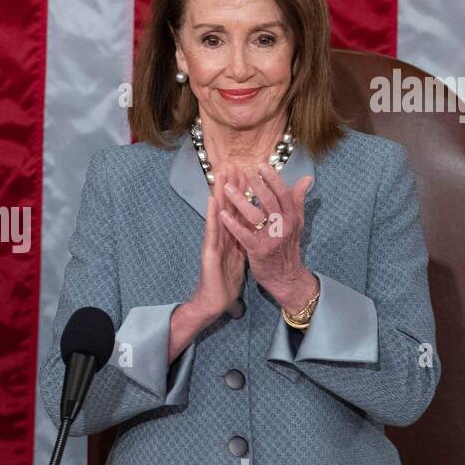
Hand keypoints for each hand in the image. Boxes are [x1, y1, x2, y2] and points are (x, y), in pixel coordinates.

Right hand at [168, 167, 246, 361]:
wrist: (214, 302)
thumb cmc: (226, 281)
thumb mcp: (242, 257)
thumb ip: (247, 240)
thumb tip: (256, 229)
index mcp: (231, 236)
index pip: (238, 210)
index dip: (243, 191)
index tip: (248, 171)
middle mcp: (221, 235)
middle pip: (227, 206)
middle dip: (230, 184)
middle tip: (232, 162)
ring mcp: (213, 242)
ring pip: (218, 212)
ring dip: (219, 191)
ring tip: (221, 172)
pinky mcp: (209, 252)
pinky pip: (212, 231)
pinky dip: (213, 214)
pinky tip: (212, 200)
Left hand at [219, 160, 317, 311]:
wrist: (286, 276)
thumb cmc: (288, 246)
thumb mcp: (296, 222)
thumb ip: (298, 199)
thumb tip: (307, 178)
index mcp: (292, 217)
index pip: (283, 193)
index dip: (272, 178)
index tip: (261, 165)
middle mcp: (284, 226)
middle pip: (269, 201)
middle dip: (255, 185)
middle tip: (242, 171)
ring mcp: (271, 238)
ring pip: (255, 215)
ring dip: (239, 200)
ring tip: (226, 188)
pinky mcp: (258, 250)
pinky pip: (244, 235)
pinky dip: (233, 224)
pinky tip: (221, 214)